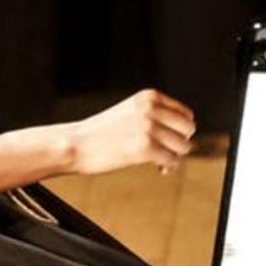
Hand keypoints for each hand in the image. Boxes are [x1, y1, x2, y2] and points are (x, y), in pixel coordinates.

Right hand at [64, 89, 195, 175]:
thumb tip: (189, 133)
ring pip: (183, 146)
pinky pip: (173, 160)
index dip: (181, 131)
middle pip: (188, 129)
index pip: (186, 114)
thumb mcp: (131, 112)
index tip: (168, 141)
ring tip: (160, 161)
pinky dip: (169, 167)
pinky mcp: (144, 148)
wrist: (76, 144)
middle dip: (180, 143)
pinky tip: (159, 168)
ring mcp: (148, 127)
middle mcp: (150, 108)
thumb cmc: (103, 133)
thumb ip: (156, 116)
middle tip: (166, 153)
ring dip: (175, 156)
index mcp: (149, 96)